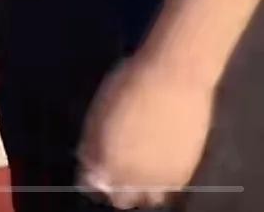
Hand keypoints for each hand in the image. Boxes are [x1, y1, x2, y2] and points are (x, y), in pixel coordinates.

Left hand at [78, 55, 214, 207]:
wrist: (176, 75)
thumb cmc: (131, 82)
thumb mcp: (99, 109)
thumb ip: (92, 142)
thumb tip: (90, 162)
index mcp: (106, 160)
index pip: (91, 184)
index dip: (91, 173)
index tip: (94, 162)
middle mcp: (132, 179)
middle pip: (119, 199)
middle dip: (115, 184)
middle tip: (118, 163)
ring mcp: (160, 181)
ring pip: (147, 200)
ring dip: (141, 188)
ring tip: (142, 166)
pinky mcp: (184, 176)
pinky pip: (170, 191)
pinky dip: (163, 182)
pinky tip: (161, 161)